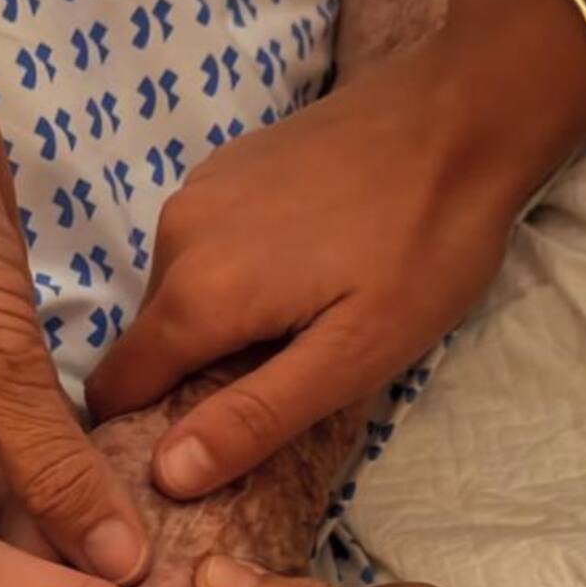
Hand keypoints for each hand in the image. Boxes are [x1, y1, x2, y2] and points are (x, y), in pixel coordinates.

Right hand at [87, 0, 585, 499]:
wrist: (468, 110)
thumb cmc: (424, 247)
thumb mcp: (352, 356)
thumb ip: (253, 418)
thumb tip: (163, 476)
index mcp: (195, 294)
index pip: (117, 387)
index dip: (140, 432)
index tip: (194, 454)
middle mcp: (174, 237)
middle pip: (151, 341)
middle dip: (192, 378)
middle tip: (281, 385)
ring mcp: (197, 191)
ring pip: (178, 293)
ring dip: (219, 325)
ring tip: (302, 326)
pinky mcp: (225, 166)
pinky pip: (202, 247)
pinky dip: (233, 276)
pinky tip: (302, 271)